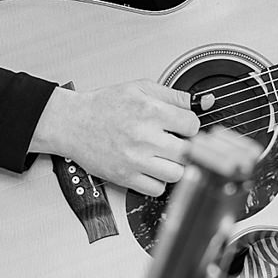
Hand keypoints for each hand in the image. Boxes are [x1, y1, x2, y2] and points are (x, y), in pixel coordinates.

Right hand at [29, 79, 198, 196]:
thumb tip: (204, 101)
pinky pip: (157, 189)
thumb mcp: (139, 88)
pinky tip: (151, 167)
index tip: (182, 126)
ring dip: (174, 165)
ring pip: (177, 173)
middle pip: (188, 151)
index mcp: (150, 111)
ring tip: (163, 155)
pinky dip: (158, 181)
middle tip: (175, 142)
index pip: (192, 124)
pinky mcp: (126, 177)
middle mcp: (144, 136)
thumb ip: (174, 95)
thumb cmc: (104, 106)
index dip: (189, 125)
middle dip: (185, 146)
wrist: (72, 123)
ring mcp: (135, 159)